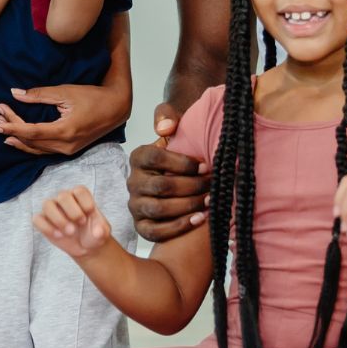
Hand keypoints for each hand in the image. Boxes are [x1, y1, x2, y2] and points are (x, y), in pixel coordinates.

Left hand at [0, 79, 128, 155]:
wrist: (115, 108)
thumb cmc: (93, 97)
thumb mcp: (65, 92)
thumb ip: (39, 94)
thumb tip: (15, 94)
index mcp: (65, 131)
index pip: (32, 132)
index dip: (12, 127)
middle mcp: (65, 145)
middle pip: (31, 141)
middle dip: (12, 130)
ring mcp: (68, 150)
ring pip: (36, 149)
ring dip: (18, 139)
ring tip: (2, 130)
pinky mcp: (69, 150)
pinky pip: (44, 151)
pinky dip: (29, 145)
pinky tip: (18, 140)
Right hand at [33, 186, 111, 257]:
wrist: (86, 246)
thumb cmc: (94, 233)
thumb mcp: (103, 233)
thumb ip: (102, 230)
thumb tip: (97, 231)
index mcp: (80, 196)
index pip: (79, 190)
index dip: (85, 202)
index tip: (91, 214)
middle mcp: (65, 199)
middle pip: (62, 195)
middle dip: (73, 212)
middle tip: (81, 224)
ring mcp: (52, 209)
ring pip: (47, 205)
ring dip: (59, 220)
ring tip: (70, 232)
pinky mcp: (43, 221)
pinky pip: (37, 219)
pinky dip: (47, 228)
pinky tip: (59, 236)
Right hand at [127, 103, 209, 242]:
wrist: (181, 174)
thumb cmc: (180, 152)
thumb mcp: (174, 126)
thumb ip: (168, 116)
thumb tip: (165, 128)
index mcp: (138, 157)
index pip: (154, 158)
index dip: (181, 163)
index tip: (205, 166)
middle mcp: (133, 182)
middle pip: (160, 185)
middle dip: (191, 186)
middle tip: (213, 185)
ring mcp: (135, 205)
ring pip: (159, 208)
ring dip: (188, 205)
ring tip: (210, 201)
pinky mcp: (141, 226)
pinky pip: (156, 231)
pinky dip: (179, 227)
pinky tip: (199, 219)